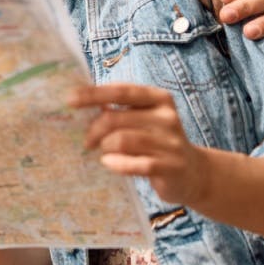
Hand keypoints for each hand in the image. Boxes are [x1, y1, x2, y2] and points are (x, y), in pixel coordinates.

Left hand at [69, 84, 208, 205]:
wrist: (194, 173)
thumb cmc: (157, 142)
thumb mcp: (144, 119)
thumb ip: (120, 110)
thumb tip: (80, 102)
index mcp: (158, 98)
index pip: (121, 91)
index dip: (93, 94)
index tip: (69, 99)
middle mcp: (167, 117)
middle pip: (116, 118)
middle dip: (94, 130)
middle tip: (87, 142)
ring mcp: (171, 142)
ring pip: (122, 140)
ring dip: (106, 147)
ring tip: (104, 152)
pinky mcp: (171, 167)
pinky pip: (136, 164)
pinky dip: (117, 164)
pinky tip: (110, 164)